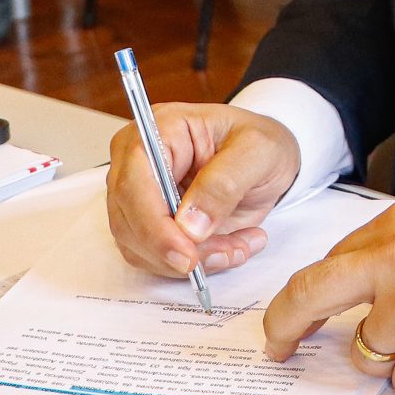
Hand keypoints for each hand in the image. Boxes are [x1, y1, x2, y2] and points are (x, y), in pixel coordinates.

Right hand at [106, 103, 300, 278]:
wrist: (266, 160)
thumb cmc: (259, 144)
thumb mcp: (258, 151)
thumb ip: (224, 183)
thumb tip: (189, 225)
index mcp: (158, 129)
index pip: (134, 181)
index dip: (154, 224)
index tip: (187, 254)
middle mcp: (138, 162)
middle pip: (128, 220)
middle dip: (176, 249)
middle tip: (225, 253)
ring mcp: (140, 194)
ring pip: (140, 246)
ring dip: (190, 260)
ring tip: (237, 246)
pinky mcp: (149, 223)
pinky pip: (156, 258)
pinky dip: (193, 265)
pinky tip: (228, 249)